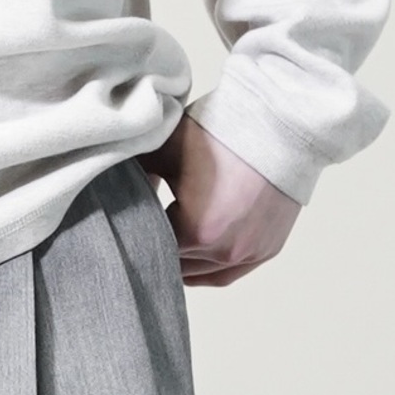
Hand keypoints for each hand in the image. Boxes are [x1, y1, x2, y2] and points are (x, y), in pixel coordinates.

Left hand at [139, 118, 299, 286]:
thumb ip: (136, 172)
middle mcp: (225, 252)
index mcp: (196, 232)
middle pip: (178, 267)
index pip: (153, 250)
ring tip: (170, 248)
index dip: (140, 236)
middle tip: (146, 237)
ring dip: (187, 263)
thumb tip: (113, 183)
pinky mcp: (268, 248)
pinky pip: (232, 271)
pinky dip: (213, 267)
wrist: (280, 120)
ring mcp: (250, 253)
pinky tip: (198, 258)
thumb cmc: (223, 131)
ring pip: (205, 274)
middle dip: (163, 250)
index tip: (128, 229)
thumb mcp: (167, 148)